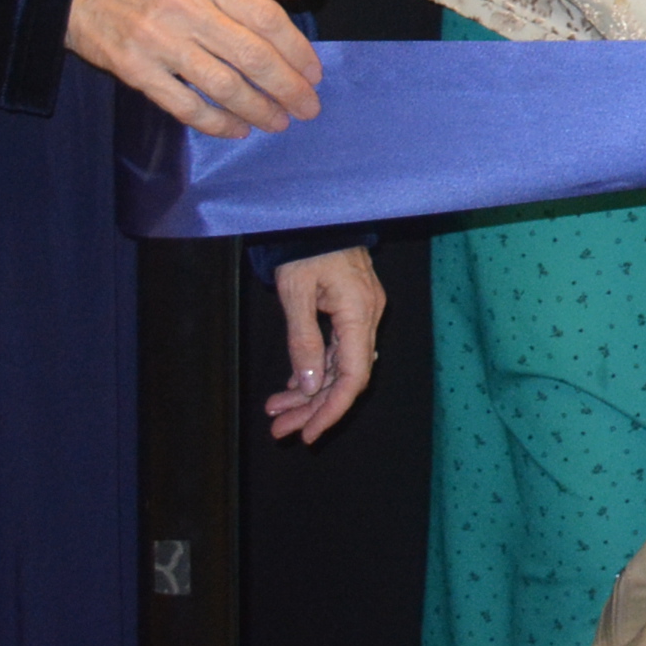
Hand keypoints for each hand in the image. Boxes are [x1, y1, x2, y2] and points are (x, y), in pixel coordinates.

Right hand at [68, 0, 323, 135]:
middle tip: (308, 107)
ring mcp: (158, 42)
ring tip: (278, 122)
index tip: (314, 72)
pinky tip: (235, 130)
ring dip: (256, 109)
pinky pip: (182, 104)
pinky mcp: (134, 70)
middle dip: (286, 86)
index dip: (297, 49)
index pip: (266, 17)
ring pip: (220, 84)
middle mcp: (185, 8)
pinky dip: (213, 122)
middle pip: (250, 55)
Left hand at [264, 247, 384, 442]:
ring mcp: (362, 313)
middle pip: (346, 377)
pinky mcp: (352, 308)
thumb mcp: (296, 293)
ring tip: (277, 413)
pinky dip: (315, 369)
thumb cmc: (305, 247)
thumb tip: (310, 385)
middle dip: (312, 407)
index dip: (331, 410)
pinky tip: (293, 385)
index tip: (307, 433)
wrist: (318, 213)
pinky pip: (337, 349)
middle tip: (280, 432)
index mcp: (359, 314)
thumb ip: (304, 340)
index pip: (353, 377)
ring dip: (309, 392)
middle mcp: (367, 317)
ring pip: (339, 366)